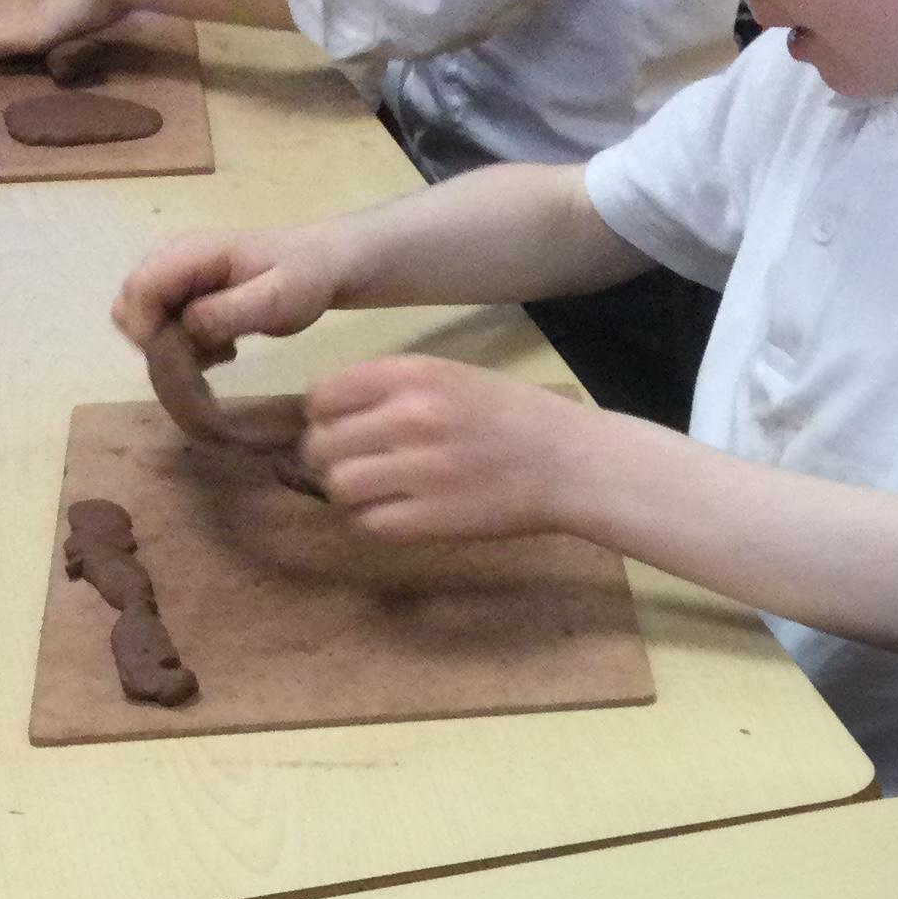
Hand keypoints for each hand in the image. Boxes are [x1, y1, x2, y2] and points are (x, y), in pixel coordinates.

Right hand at [114, 227, 348, 360]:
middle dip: (158, 342)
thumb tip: (188, 328)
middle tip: (206, 357)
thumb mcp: (276, 298)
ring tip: (222, 350)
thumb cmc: (302, 278)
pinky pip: (164, 329)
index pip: (138, 289)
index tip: (181, 360)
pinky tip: (224, 348)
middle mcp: (171, 261)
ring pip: (143, 323)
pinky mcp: (183, 298)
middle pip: (129, 307)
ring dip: (175, 348)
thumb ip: (230, 311)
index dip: (147, 330)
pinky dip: (187, 348)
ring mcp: (175, 279)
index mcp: (188, 252)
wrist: (319, 267)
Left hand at [303, 357, 588, 543]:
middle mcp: (410, 417)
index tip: (345, 429)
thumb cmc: (518, 417)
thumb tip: (334, 413)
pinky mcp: (434, 517)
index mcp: (412, 374)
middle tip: (359, 467)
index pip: (322, 395)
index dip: (324, 417)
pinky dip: (372, 523)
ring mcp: (421, 469)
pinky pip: (370, 524)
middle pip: (322, 445)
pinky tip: (395, 515)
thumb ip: (396, 388)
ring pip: (339, 487)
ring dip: (349, 495)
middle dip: (330, 460)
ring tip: (376, 494)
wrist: (575, 463)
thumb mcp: (455, 377)